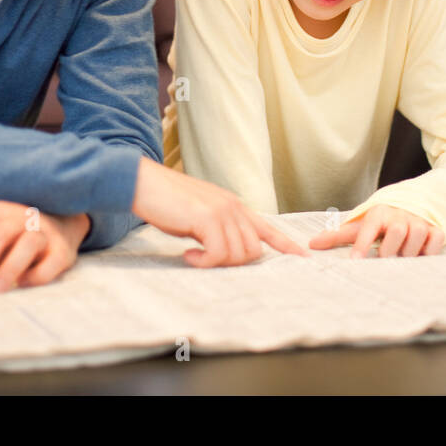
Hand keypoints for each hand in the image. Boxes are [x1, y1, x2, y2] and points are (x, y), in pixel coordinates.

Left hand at [0, 201, 88, 291]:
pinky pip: (50, 264)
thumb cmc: (15, 238)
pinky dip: (35, 276)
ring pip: (28, 244)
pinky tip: (21, 284)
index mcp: (0, 212)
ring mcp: (46, 232)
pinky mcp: (63, 250)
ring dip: (9, 268)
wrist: (62, 226)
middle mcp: (24, 217)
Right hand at [131, 158, 308, 266]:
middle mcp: (233, 207)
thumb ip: (218, 229)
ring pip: (239, 253)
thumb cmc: (166, 202)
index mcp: (234, 205)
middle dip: (235, 263)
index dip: (286, 245)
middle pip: (253, 250)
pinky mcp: (207, 218)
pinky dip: (204, 261)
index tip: (303, 257)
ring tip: (194, 256)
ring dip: (217, 263)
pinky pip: (218, 254)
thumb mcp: (199, 216)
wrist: (142, 182)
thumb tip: (226, 252)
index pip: (268, 228)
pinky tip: (188, 254)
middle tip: (208, 261)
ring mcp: (222, 211)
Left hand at [308, 205, 443, 257]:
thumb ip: (337, 235)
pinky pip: (435, 241)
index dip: (362, 245)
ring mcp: (419, 221)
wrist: (411, 202)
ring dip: (409, 253)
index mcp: (378, 213)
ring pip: (417, 237)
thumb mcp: (360, 224)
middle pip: (397, 232)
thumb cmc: (380, 220)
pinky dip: (429, 251)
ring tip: (401, 260)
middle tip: (384, 260)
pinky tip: (419, 256)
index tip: (355, 261)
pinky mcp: (435, 228)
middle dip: (390, 250)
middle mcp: (400, 215)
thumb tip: (311, 245)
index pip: (368, 228)